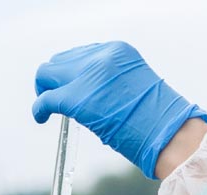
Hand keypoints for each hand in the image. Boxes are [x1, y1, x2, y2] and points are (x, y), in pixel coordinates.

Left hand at [31, 42, 206, 178]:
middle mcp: (101, 57)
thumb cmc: (159, 118)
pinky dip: (39, 109)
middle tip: (55, 97)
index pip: (82, 54)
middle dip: (56, 79)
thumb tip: (93, 94)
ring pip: (47, 74)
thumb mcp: (136, 86)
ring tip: (48, 107)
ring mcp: (87, 76)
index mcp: (117, 51)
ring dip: (44, 90)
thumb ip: (113, 82)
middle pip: (61, 60)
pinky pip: (45, 99)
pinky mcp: (76, 98)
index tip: (71, 86)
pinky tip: (41, 118)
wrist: (167, 132)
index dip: (73, 72)